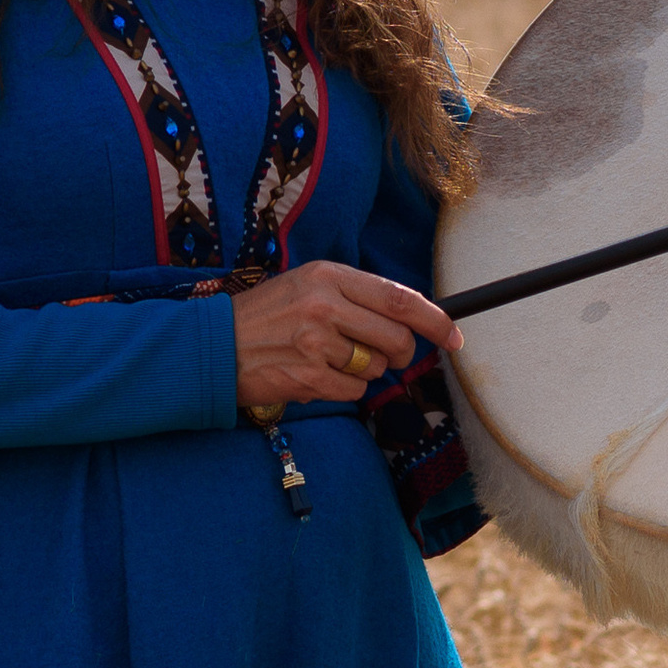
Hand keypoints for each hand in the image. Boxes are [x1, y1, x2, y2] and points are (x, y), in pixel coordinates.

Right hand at [231, 261, 464, 411]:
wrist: (213, 346)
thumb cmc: (266, 316)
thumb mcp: (307, 286)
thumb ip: (355, 297)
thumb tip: (409, 322)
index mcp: (328, 276)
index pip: (399, 297)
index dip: (435, 319)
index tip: (454, 335)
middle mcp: (324, 305)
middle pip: (396, 338)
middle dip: (400, 354)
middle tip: (382, 355)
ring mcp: (316, 343)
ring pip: (375, 368)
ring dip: (364, 372)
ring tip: (329, 359)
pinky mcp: (307, 377)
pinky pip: (353, 392)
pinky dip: (343, 390)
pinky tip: (315, 375)